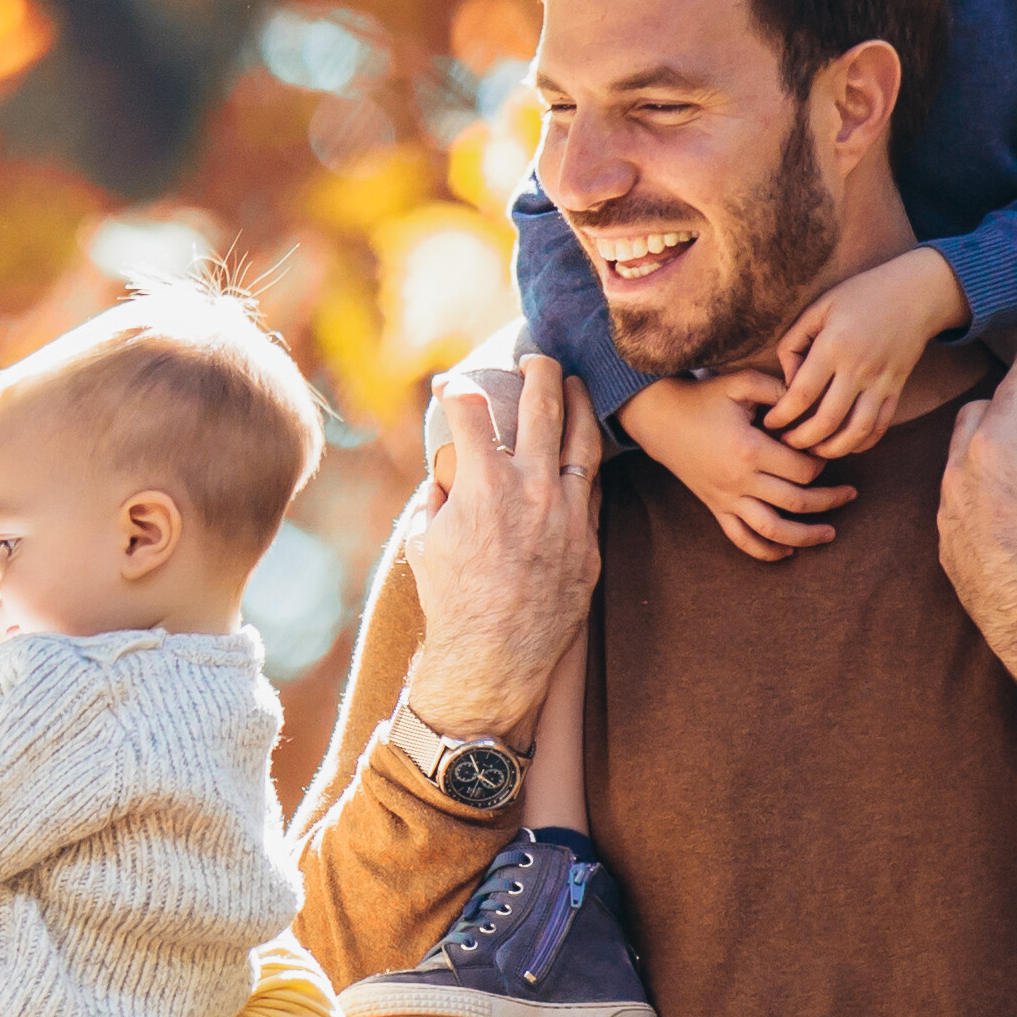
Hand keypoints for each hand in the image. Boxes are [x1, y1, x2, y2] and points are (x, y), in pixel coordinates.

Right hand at [393, 356, 604, 745]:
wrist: (492, 658)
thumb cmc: (448, 599)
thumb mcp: (424, 538)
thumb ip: (441, 494)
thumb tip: (449, 470)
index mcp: (481, 483)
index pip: (469, 411)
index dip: (455, 389)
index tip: (450, 386)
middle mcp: (530, 488)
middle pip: (541, 406)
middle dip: (537, 372)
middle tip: (535, 358)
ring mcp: (566, 514)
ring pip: (583, 439)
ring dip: (579, 403)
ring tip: (576, 383)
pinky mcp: (589, 542)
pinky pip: (592, 489)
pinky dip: (586, 462)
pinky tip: (583, 448)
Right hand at [623, 371, 857, 561]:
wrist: (660, 418)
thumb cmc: (703, 398)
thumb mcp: (740, 383)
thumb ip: (778, 389)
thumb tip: (812, 402)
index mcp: (749, 450)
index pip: (803, 468)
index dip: (822, 462)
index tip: (825, 452)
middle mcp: (739, 480)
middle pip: (796, 501)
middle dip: (829, 500)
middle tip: (850, 494)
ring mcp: (726, 498)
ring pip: (772, 530)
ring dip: (805, 536)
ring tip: (830, 534)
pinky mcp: (715, 507)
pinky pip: (741, 538)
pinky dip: (765, 551)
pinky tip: (787, 552)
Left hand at [769, 249, 962, 459]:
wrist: (916, 294)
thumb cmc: (860, 297)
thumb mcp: (819, 308)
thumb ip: (794, 343)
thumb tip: (787, 381)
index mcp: (834, 347)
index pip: (802, 395)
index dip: (782, 416)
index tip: (769, 423)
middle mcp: (859, 368)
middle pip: (827, 421)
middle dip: (802, 440)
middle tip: (786, 443)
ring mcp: (882, 381)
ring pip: (857, 431)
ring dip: (832, 449)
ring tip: (813, 451)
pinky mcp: (897, 388)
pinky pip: (881, 425)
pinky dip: (862, 442)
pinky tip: (844, 445)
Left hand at [940, 338, 1016, 685]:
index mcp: (995, 445)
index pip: (1012, 389)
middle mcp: (959, 470)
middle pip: (978, 417)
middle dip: (1015, 411)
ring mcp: (947, 507)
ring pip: (961, 459)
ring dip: (995, 451)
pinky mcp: (945, 541)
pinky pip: (956, 500)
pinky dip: (981, 490)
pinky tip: (1013, 507)